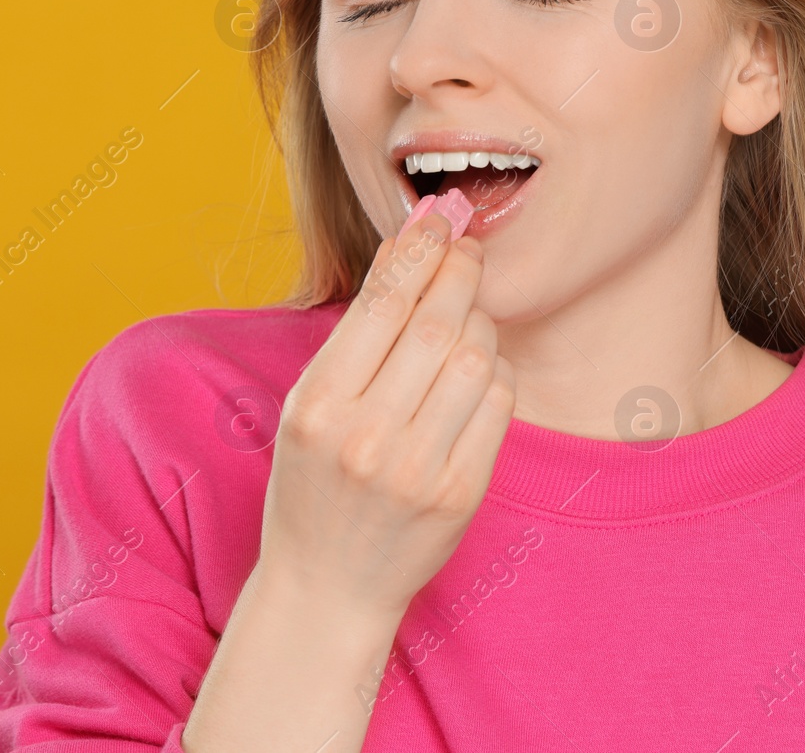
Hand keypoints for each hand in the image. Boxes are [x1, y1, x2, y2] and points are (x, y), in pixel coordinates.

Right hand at [257, 212, 516, 619]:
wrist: (328, 586)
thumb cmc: (313, 485)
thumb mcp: (307, 409)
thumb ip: (355, 340)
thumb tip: (405, 251)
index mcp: (317, 407)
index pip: (380, 304)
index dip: (417, 251)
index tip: (436, 219)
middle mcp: (365, 437)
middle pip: (434, 323)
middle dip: (459, 272)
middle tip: (468, 248)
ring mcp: (417, 469)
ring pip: (474, 358)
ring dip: (480, 322)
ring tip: (468, 316)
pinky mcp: (461, 493)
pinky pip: (497, 405)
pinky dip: (494, 373)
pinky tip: (478, 370)